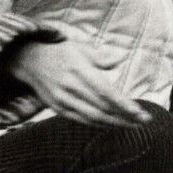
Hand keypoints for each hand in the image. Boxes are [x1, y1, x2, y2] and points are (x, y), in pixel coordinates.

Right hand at [8, 38, 150, 128]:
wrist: (28, 61)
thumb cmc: (61, 52)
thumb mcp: (80, 48)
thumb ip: (102, 56)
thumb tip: (121, 58)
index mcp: (79, 70)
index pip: (106, 92)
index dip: (124, 104)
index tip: (140, 112)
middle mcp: (70, 87)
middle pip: (102, 107)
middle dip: (125, 116)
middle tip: (144, 120)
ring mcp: (62, 99)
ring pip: (92, 117)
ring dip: (115, 123)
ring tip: (133, 124)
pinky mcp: (58, 108)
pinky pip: (82, 120)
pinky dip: (99, 124)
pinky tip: (113, 124)